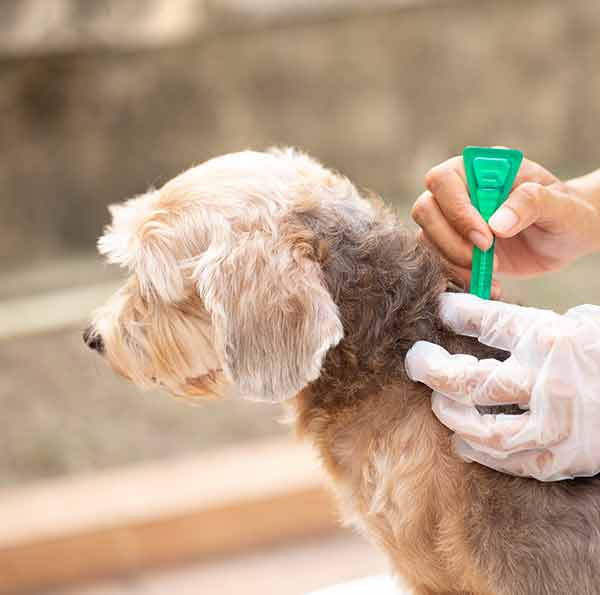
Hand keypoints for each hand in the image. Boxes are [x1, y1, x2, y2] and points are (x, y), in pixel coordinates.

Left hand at [405, 293, 599, 480]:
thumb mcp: (577, 323)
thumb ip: (530, 326)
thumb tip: (474, 319)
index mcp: (552, 337)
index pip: (487, 322)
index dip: (456, 314)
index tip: (440, 311)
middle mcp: (547, 380)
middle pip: (469, 379)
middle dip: (432, 369)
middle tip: (415, 360)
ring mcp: (554, 423)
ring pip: (483, 426)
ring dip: (451, 414)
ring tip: (438, 401)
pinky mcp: (563, 457)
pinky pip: (510, 460)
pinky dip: (481, 452)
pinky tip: (462, 441)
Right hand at [412, 155, 599, 292]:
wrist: (566, 238)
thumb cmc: (565, 213)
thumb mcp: (559, 205)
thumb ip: (530, 204)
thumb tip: (497, 223)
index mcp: (479, 169)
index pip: (444, 180)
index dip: (457, 210)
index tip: (485, 237)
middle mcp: (459, 192)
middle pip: (425, 209)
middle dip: (451, 240)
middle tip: (486, 255)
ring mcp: (452, 221)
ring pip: (426, 239)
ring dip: (453, 261)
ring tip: (492, 272)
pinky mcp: (454, 247)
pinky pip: (439, 262)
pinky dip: (459, 277)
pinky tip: (489, 284)